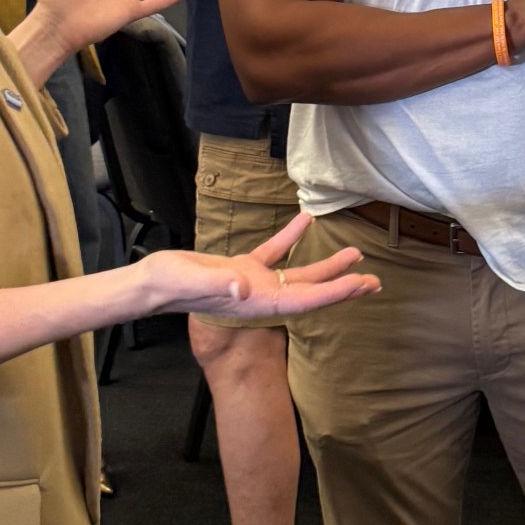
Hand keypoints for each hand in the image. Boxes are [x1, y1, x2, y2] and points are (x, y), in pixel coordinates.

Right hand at [136, 213, 379, 319]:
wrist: (151, 284)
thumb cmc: (170, 285)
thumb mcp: (195, 281)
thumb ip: (220, 284)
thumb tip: (245, 287)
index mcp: (257, 303)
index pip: (304, 299)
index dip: (335, 293)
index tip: (361, 285)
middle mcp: (261, 297)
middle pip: (311, 292)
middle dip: (342, 287)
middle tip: (373, 281)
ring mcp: (252, 284)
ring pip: (297, 274)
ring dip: (325, 266)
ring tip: (353, 254)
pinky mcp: (240, 268)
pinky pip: (273, 253)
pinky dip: (291, 237)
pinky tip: (306, 220)